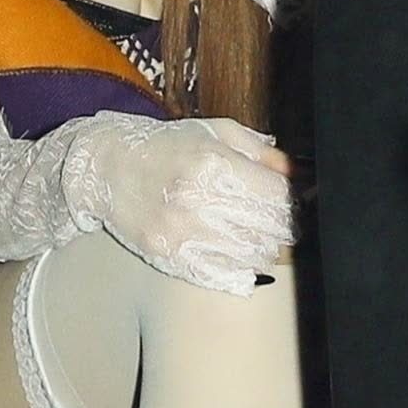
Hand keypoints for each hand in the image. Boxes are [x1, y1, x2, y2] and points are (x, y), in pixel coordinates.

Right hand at [62, 112, 295, 296]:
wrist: (109, 168)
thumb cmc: (166, 147)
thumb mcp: (214, 132)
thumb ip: (259, 151)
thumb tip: (298, 173)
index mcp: (213, 164)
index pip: (278, 195)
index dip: (295, 200)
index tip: (296, 201)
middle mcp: (199, 201)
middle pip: (270, 228)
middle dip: (285, 226)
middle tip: (283, 221)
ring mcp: (184, 234)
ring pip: (253, 255)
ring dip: (264, 247)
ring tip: (258, 234)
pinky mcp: (171, 258)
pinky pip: (225, 275)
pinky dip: (241, 268)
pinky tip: (237, 252)